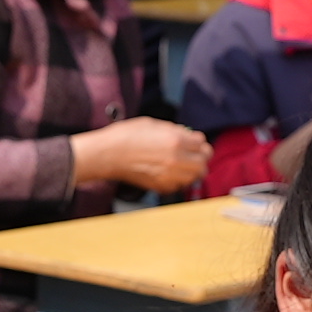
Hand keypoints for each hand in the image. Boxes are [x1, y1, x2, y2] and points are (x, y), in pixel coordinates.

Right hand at [73, 117, 209, 192]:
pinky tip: (169, 172)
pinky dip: (178, 180)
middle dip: (200, 158)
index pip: (202, 144)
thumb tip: (189, 136)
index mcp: (176, 141)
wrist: (109, 154)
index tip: (193, 142)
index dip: (197, 142)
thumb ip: (175, 131)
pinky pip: (179, 186)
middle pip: (203, 163)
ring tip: (181, 164)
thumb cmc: (127, 135)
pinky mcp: (161, 186)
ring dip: (191, 170)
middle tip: (193, 155)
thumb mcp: (155, 124)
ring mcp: (169, 175)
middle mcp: (177, 160)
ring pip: (194, 177)